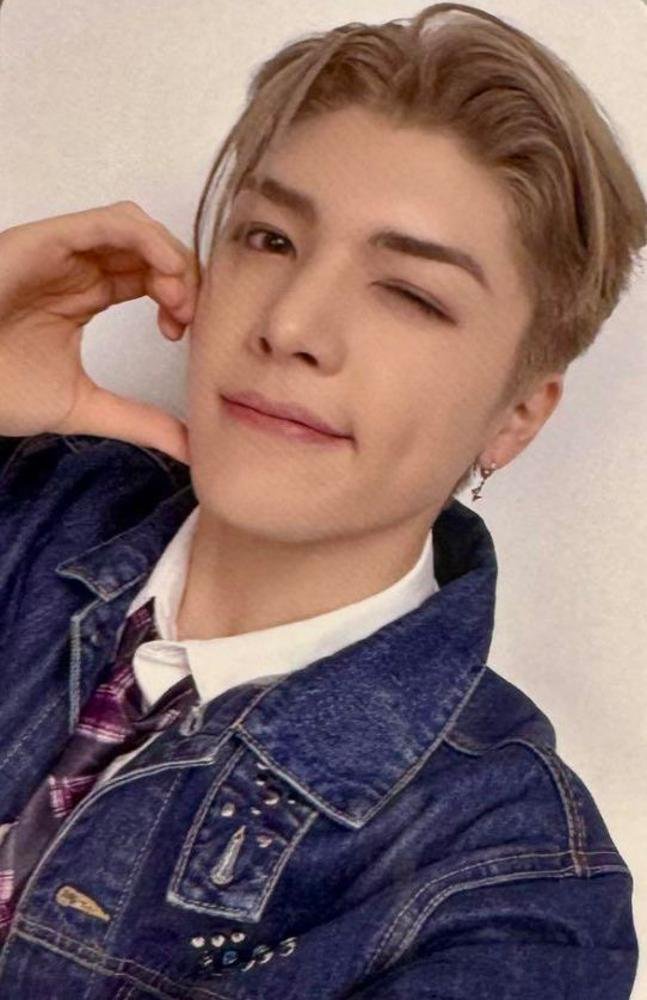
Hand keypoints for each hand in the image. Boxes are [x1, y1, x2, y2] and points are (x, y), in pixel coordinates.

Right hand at [0, 200, 199, 462]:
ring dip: (169, 257)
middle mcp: (78, 266)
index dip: (180, 299)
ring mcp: (64, 250)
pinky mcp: (49, 239)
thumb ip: (139, 421)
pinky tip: (163, 276)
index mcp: (86, 295)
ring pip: (136, 228)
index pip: (150, 278)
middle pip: (150, 250)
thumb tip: (191, 448)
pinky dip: (148, 240)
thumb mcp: (84, 407)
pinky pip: (110, 221)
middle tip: (187, 318)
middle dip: (182, 279)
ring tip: (176, 300)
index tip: (180, 336)